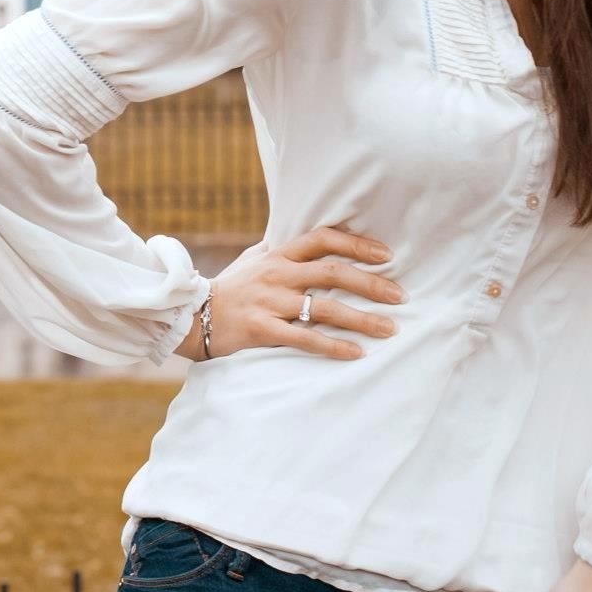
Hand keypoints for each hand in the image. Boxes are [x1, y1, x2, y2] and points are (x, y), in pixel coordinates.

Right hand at [181, 226, 405, 360]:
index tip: (387, 255)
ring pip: (323, 307)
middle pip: (332, 272)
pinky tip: (356, 353)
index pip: (322, 239)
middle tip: (401, 296)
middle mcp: (277, 275)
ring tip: (390, 329)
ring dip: (362, 319)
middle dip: (371, 283)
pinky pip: (304, 338)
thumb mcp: (253, 259)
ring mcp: (269, 302)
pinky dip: (332, 346)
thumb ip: (282, 249)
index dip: (357, 244)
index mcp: (278, 255)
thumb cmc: (230, 288)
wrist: (191, 316)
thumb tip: (312, 239)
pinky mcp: (262, 330)